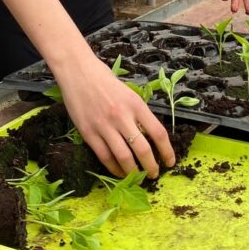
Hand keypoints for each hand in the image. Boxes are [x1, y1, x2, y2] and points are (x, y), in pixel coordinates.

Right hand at [53, 50, 174, 178]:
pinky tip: (120, 172)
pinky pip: (105, 157)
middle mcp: (122, 116)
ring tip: (138, 178)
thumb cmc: (105, 80)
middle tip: (154, 175)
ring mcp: (104, 125)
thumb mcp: (129, 93)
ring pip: (123, 157)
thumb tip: (149, 137)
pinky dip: (114, 168)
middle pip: (142, 149)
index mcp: (136, 104)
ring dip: (133, 172)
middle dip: (151, 166)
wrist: (77, 72)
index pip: (158, 133)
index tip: (170, 162)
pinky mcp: (88, 133)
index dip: (167, 151)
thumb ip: (138, 113)